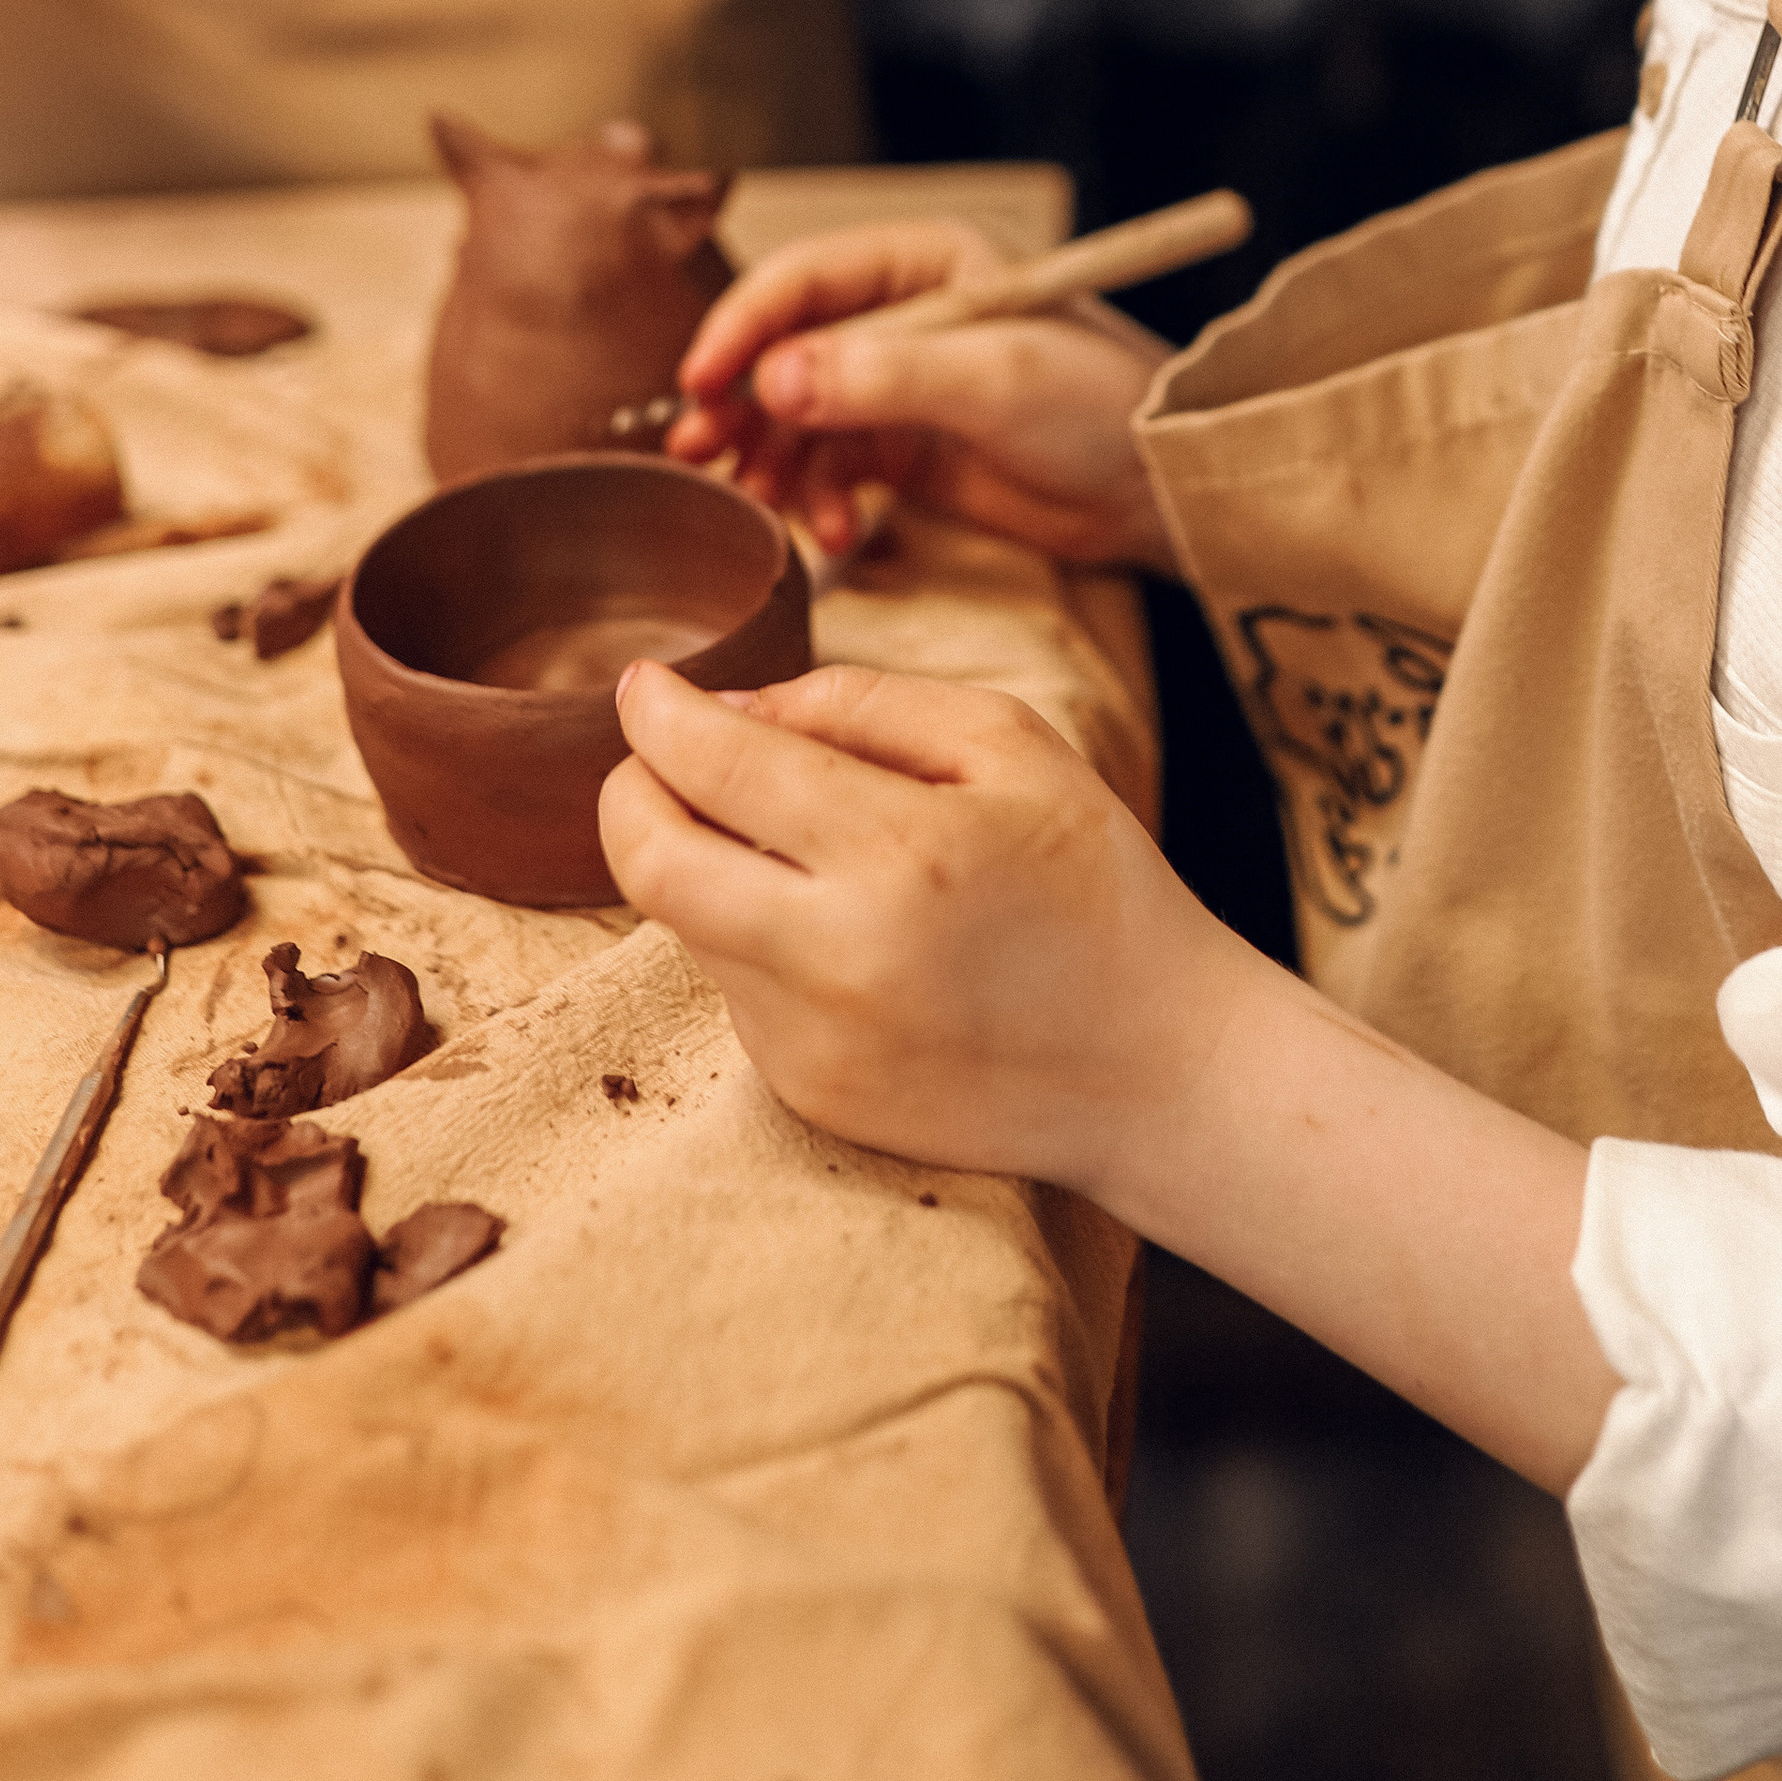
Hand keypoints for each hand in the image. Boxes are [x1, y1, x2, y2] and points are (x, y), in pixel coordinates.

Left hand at [600, 663, 1234, 1187]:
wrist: (1154, 1067)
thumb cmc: (1091, 882)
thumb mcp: (1009, 744)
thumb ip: (862, 703)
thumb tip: (727, 708)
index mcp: (902, 852)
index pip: (717, 765)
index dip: (658, 712)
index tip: (643, 685)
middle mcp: (839, 959)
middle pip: (648, 864)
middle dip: (627, 793)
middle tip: (651, 759)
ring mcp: (815, 1042)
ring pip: (686, 926)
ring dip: (704, 867)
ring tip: (791, 846)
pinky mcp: (809, 1095)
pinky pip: (736, 990)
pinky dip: (756, 940)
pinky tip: (843, 933)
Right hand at [671, 220, 1175, 571]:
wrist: (1158, 488)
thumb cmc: (1098, 405)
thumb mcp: (991, 380)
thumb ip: (881, 376)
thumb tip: (772, 379)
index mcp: (921, 264)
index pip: (803, 280)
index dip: (742, 327)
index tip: (700, 382)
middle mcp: (899, 316)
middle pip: (782, 347)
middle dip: (738, 400)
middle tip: (700, 449)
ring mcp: (897, 385)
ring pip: (795, 415)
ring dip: (771, 458)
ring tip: (763, 500)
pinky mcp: (905, 449)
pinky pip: (829, 468)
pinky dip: (817, 499)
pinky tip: (833, 531)